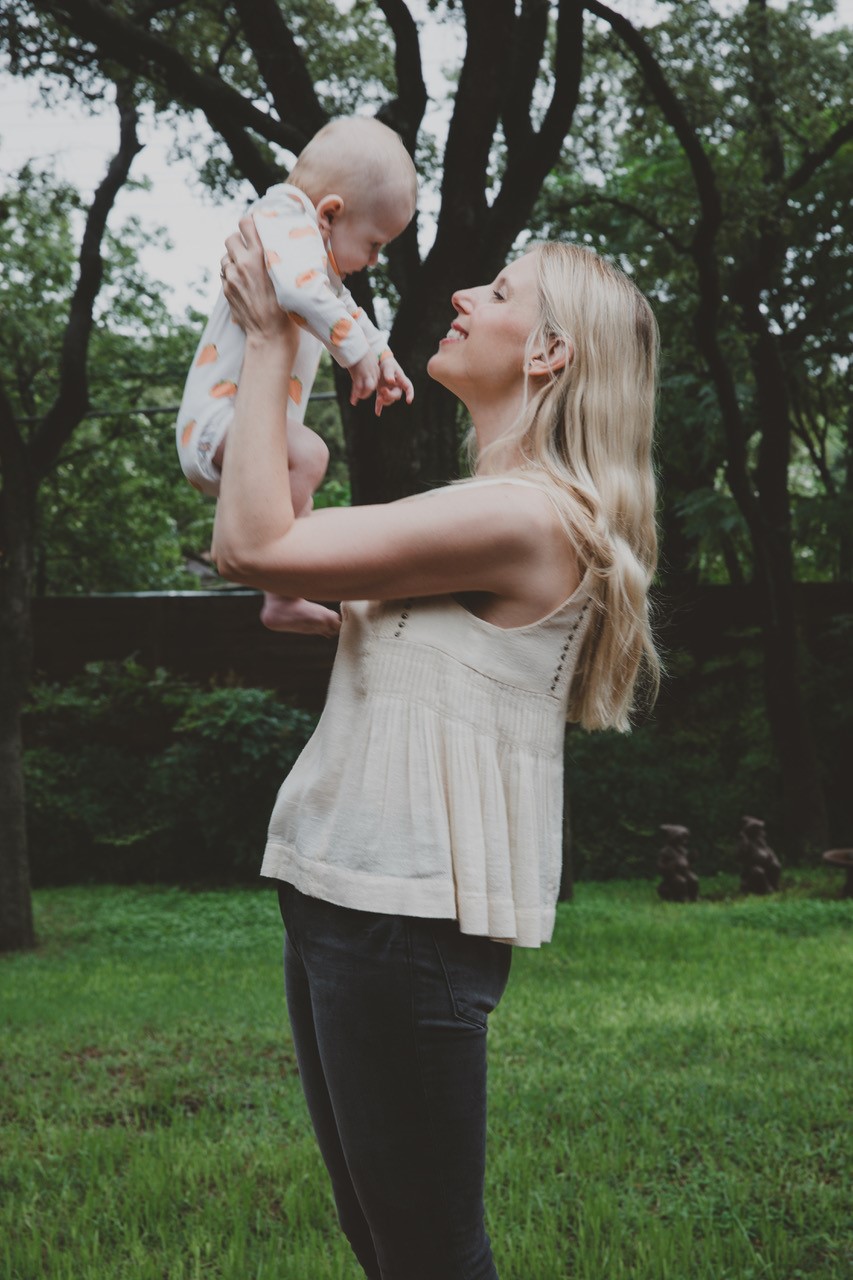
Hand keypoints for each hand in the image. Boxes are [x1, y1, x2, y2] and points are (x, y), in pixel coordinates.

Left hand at [221, 216, 296, 348]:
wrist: (270, 335)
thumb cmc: (288, 307)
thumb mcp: (290, 277)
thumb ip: (283, 256)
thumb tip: (291, 238)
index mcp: (261, 256)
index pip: (245, 223)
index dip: (249, 223)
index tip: (254, 227)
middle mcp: (244, 264)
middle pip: (231, 238)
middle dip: (239, 242)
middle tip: (249, 249)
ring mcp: (232, 277)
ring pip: (225, 256)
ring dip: (234, 260)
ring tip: (246, 269)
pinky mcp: (227, 290)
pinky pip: (225, 274)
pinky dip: (232, 275)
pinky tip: (244, 283)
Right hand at [348, 352, 379, 404]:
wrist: (354, 344)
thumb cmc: (357, 347)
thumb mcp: (364, 354)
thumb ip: (364, 360)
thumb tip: (359, 360)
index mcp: (375, 367)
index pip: (374, 379)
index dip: (370, 386)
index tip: (364, 389)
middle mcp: (373, 372)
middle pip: (373, 386)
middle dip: (367, 392)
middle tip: (360, 396)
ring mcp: (366, 374)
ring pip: (368, 389)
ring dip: (362, 394)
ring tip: (357, 398)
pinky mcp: (359, 375)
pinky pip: (358, 389)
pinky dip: (355, 396)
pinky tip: (353, 401)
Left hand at [375, 356, 414, 416]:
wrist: (379, 362)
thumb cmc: (386, 363)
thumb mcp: (388, 366)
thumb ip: (389, 373)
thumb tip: (391, 381)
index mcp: (401, 380)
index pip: (409, 387)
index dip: (410, 394)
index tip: (409, 401)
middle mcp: (397, 387)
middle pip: (396, 396)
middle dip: (389, 395)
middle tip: (382, 390)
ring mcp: (389, 390)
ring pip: (389, 400)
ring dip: (384, 401)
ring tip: (378, 398)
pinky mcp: (381, 392)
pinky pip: (381, 402)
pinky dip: (379, 407)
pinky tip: (377, 413)